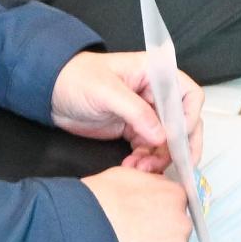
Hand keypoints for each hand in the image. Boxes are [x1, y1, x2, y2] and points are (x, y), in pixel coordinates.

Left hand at [49, 49, 175, 167]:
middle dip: (180, 145)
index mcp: (155, 73)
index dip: (189, 117)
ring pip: (167, 140)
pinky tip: (133, 167)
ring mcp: (145, 113)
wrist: (51, 93)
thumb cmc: (76, 78)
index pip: (187, 95)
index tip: (178, 138)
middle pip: (183, 121)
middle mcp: (155, 93)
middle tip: (178, 165)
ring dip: (159, 157)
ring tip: (142, 168)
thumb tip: (162, 136)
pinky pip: (149, 149)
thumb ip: (136, 112)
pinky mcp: (133, 129)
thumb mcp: (107, 91)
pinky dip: (146, 161)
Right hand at [81, 165, 189, 241]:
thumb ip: (141, 187)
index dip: (155, 224)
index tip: (143, 231)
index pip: (173, 212)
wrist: (82, 229)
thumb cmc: (93, 204)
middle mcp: (181, 223)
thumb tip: (136, 195)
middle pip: (175, 240)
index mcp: (172, 195)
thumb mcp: (121, 178)